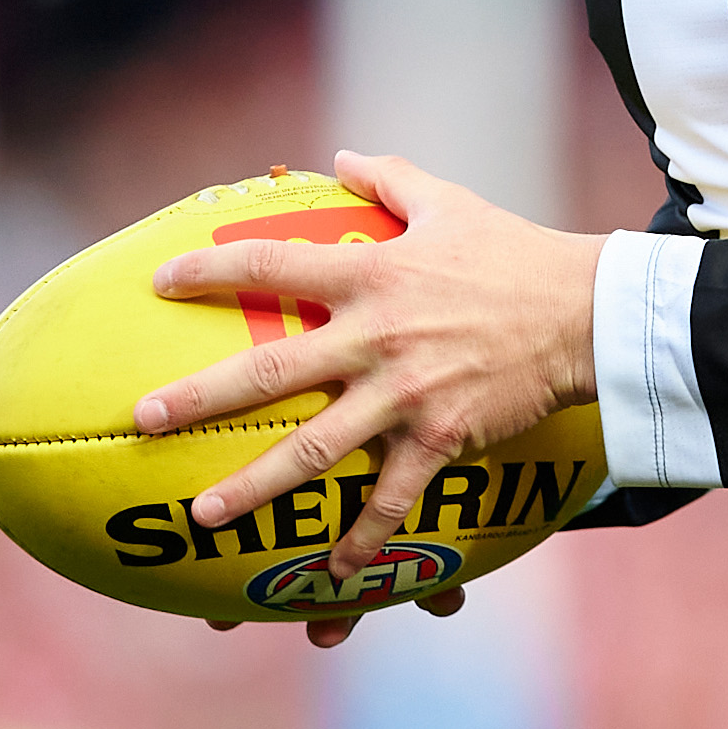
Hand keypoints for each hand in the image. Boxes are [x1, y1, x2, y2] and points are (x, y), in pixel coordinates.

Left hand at [138, 149, 603, 647]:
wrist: (585, 314)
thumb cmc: (514, 253)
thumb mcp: (449, 202)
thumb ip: (388, 179)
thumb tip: (340, 155)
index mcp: (371, 273)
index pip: (271, 265)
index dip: (210, 270)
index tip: (160, 282)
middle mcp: (374, 336)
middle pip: (268, 370)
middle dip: (199, 398)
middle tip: (142, 419)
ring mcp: (403, 393)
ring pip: (312, 448)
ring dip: (251, 485)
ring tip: (199, 516)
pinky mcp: (438, 438)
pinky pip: (388, 497)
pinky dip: (359, 539)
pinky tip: (329, 573)